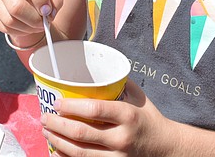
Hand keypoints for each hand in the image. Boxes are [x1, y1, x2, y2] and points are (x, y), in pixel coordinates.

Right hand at [0, 0, 62, 45]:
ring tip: (35, 26)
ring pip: (9, 20)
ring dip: (27, 28)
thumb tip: (48, 11)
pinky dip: (17, 32)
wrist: (24, 4)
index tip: (48, 11)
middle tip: (43, 24)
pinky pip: (3, 28)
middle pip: (16, 6)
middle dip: (33, 20)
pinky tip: (24, 27)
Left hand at [41, 80, 175, 155]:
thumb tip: (97, 66)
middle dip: (57, 125)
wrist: (169, 149)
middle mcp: (122, 138)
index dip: (71, 107)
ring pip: (80, 153)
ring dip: (58, 142)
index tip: (56, 103)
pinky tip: (57, 150)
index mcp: (127, 115)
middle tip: (45, 117)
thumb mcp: (139, 97)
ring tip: (47, 132)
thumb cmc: (151, 119)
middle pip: (81, 133)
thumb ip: (119, 83)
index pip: (94, 110)